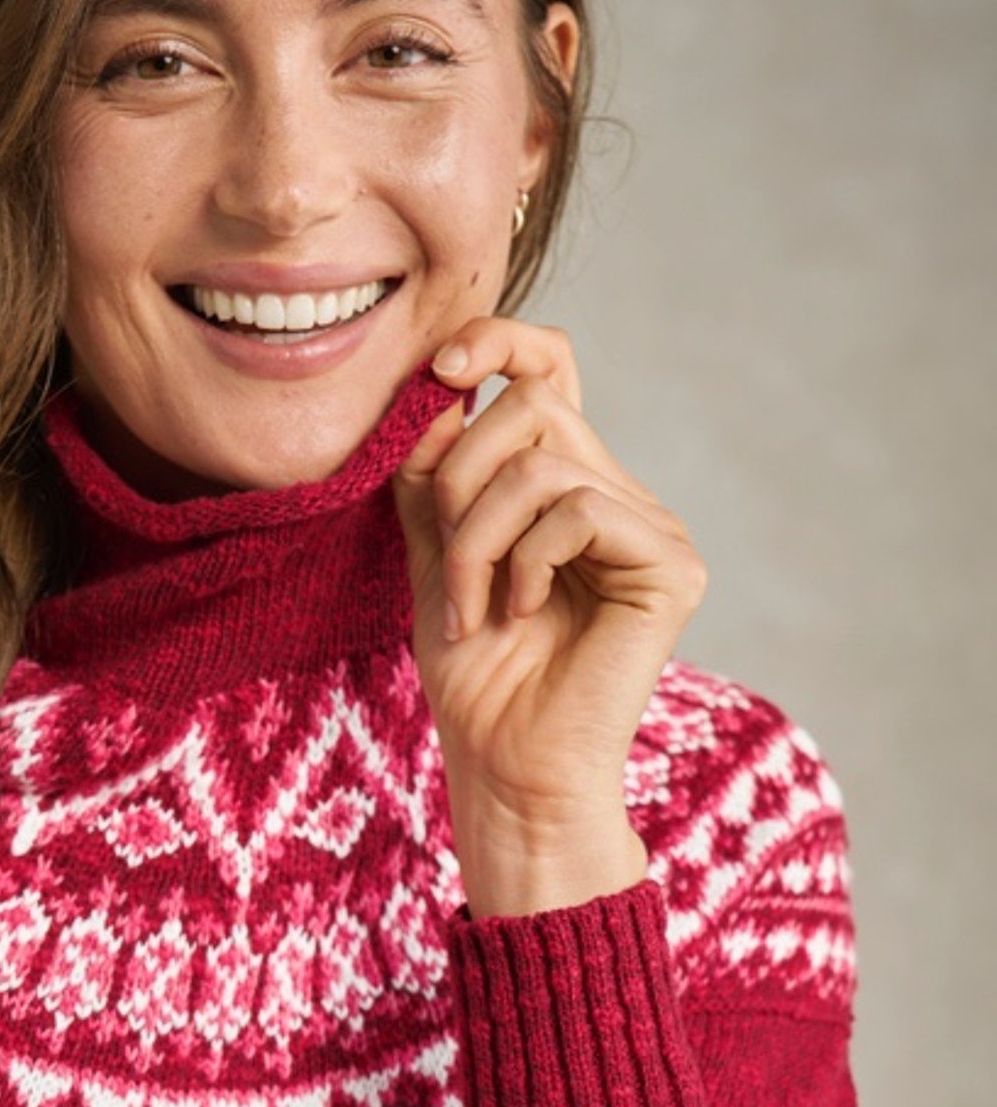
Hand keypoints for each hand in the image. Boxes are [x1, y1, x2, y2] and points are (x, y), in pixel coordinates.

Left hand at [391, 317, 707, 916]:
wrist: (506, 765)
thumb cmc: (473, 672)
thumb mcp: (433, 551)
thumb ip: (433, 471)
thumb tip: (437, 388)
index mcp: (563, 482)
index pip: (549, 368)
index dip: (499, 341)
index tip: (439, 368)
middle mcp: (617, 492)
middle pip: (534, 406)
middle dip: (459, 477)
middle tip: (448, 558)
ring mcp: (651, 526)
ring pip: (544, 460)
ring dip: (477, 535)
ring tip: (474, 605)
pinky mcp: (672, 564)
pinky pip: (580, 508)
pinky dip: (525, 559)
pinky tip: (519, 612)